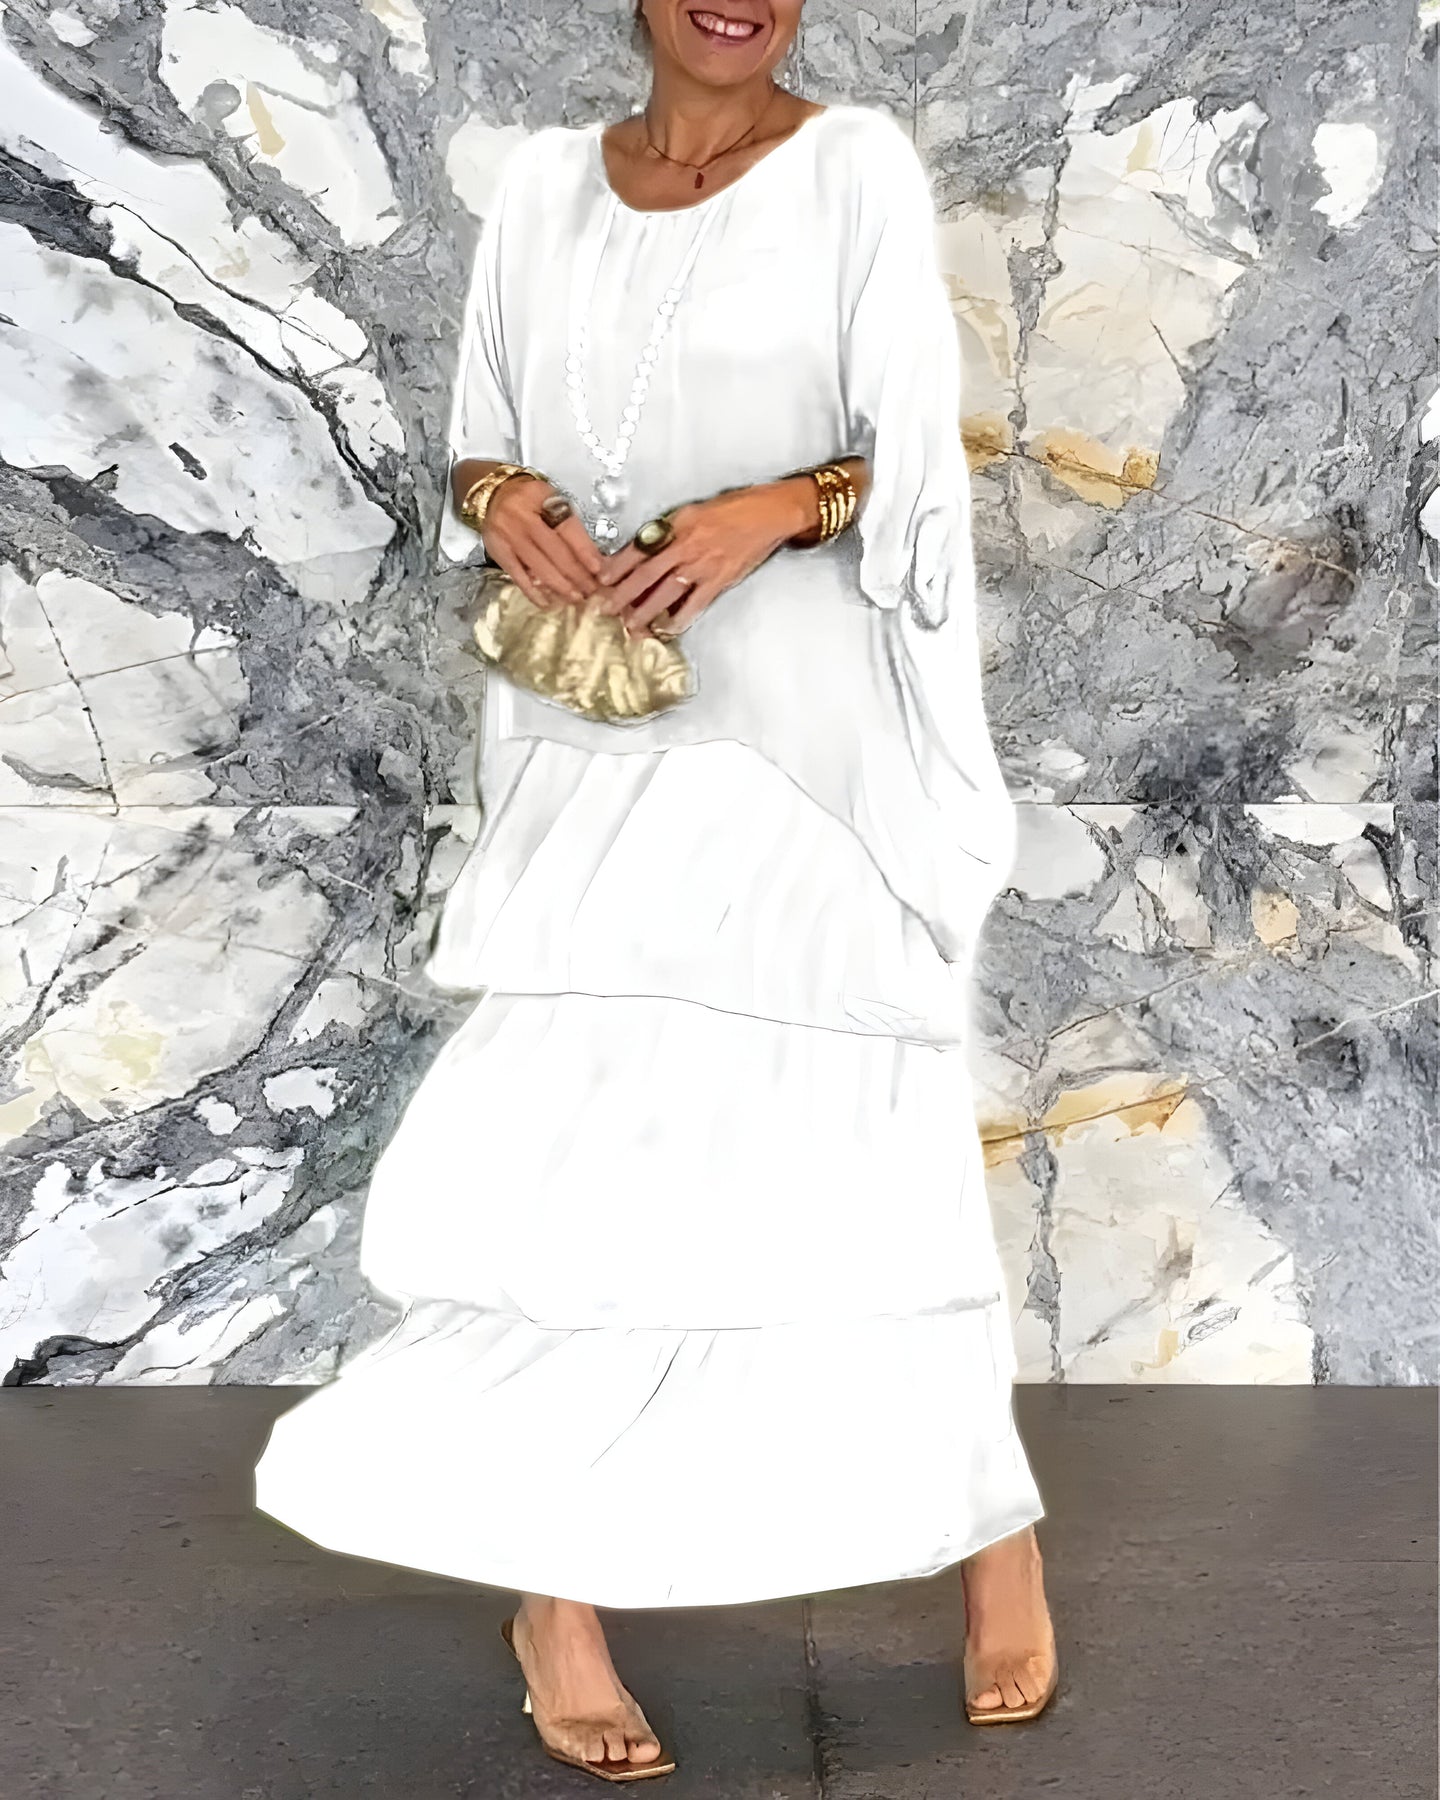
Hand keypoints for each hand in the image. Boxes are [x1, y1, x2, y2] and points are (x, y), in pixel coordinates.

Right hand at [481, 478, 604, 608]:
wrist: (492, 495)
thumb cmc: (530, 501)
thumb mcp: (551, 499)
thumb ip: (569, 524)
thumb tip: (593, 558)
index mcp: (542, 499)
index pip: (568, 528)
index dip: (584, 550)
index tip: (598, 569)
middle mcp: (524, 517)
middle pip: (556, 551)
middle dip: (577, 574)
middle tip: (592, 590)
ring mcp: (509, 536)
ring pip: (539, 566)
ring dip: (560, 586)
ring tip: (576, 598)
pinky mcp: (498, 552)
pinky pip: (518, 576)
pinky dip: (533, 592)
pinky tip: (547, 603)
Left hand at [591, 482, 808, 637]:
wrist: (769, 514)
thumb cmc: (731, 509)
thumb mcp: (692, 511)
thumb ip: (669, 530)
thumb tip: (645, 549)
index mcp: (676, 525)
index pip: (639, 548)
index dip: (618, 566)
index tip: (601, 579)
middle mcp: (686, 545)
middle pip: (646, 574)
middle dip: (623, 594)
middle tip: (605, 610)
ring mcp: (703, 565)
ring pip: (666, 593)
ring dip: (645, 612)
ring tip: (629, 626)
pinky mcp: (720, 580)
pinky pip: (695, 605)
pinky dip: (680, 619)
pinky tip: (666, 630)